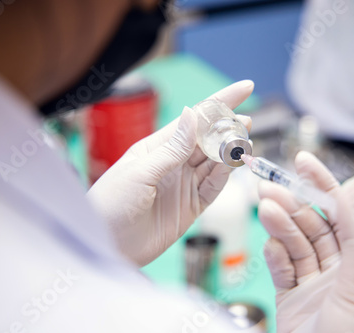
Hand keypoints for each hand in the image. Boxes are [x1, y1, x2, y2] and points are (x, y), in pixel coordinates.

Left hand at [87, 80, 253, 265]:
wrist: (106, 247)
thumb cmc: (110, 205)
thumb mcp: (140, 173)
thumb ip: (172, 148)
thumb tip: (193, 114)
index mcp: (157, 147)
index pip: (193, 120)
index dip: (219, 103)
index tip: (245, 88)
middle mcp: (173, 163)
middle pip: (208, 139)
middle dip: (229, 127)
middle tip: (247, 121)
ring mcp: (183, 184)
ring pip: (215, 162)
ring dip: (231, 151)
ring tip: (246, 141)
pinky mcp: (191, 207)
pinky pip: (214, 187)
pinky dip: (226, 176)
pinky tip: (234, 164)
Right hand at [257, 152, 353, 332]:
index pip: (342, 213)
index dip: (323, 184)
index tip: (302, 161)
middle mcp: (338, 271)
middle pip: (313, 225)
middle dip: (293, 202)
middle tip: (270, 186)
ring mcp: (313, 285)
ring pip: (294, 244)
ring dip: (280, 224)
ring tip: (265, 208)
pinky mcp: (290, 298)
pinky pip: (281, 268)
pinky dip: (274, 252)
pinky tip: (269, 241)